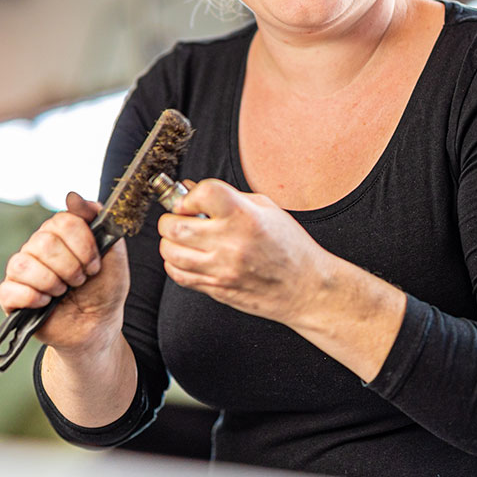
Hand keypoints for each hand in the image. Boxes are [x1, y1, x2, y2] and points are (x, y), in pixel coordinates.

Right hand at [0, 192, 129, 352]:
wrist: (98, 325)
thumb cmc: (104, 289)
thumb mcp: (114, 253)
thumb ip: (99, 220)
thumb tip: (72, 196)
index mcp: (60, 233)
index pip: (63, 221)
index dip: (83, 245)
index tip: (94, 265)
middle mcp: (37, 247)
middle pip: (43, 242)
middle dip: (70, 267)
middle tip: (79, 281)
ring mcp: (22, 271)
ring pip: (22, 264)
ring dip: (51, 282)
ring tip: (62, 293)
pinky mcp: (11, 296)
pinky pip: (9, 289)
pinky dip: (32, 298)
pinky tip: (46, 303)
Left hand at [157, 178, 332, 324]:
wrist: (306, 288)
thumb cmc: (291, 247)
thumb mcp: (267, 209)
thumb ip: (226, 196)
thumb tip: (190, 187)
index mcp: (246, 217)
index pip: (202, 194)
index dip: (190, 195)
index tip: (193, 200)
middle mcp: (230, 244)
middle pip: (175, 226)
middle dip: (172, 218)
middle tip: (182, 217)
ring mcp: (221, 270)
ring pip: (170, 252)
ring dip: (171, 241)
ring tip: (184, 238)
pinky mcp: (216, 289)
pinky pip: (179, 275)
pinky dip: (175, 264)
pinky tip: (188, 257)